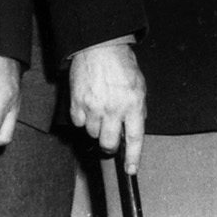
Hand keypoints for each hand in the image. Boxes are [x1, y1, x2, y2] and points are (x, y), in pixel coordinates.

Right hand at [69, 40, 146, 172]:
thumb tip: (134, 127)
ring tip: (101, 111)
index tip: (131, 169)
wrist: (99, 47)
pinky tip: (89, 106)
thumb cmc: (121, 64)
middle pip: (108, 143)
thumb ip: (138, 109)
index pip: (135, 138)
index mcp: (133, 104)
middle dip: (110, 145)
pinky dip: (84, 119)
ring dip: (97, 128)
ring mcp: (93, 107)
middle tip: (111, 139)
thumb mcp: (139, 86)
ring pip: (92, 134)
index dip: (133, 157)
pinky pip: (79, 123)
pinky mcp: (77, 104)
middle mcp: (113, 109)